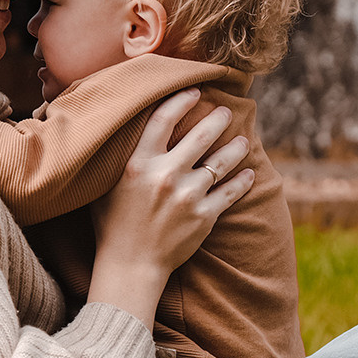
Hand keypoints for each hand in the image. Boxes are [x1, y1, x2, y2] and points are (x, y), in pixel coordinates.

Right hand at [87, 89, 255, 324]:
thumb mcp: (108, 185)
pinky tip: (249, 173)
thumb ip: (124, 158)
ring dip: (235, 148)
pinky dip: (242, 181)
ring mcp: (187, 196)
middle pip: (200, 136)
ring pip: (220, 162)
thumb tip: (130, 131)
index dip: (181, 101)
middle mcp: (165, 175)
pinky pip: (230, 192)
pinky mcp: (204, 217)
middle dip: (217, 119)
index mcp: (138, 164)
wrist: (130, 266)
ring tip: (243, 140)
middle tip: (226, 112)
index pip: (163, 119)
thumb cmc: (113, 225)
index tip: (194, 92)